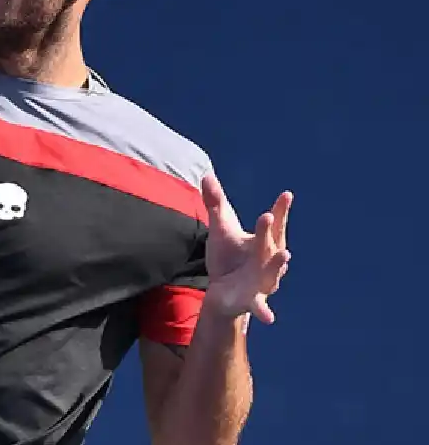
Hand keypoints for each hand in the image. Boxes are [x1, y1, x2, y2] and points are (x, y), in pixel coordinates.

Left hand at [201, 172, 292, 324]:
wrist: (222, 291)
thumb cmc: (226, 257)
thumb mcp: (220, 228)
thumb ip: (215, 203)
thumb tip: (206, 175)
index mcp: (262, 242)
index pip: (273, 224)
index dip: (280, 210)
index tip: (287, 194)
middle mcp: (266, 260)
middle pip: (270, 244)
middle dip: (269, 232)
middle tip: (267, 216)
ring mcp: (262, 281)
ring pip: (272, 273)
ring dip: (278, 265)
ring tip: (286, 254)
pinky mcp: (251, 299)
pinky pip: (259, 306)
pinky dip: (264, 311)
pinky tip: (270, 319)